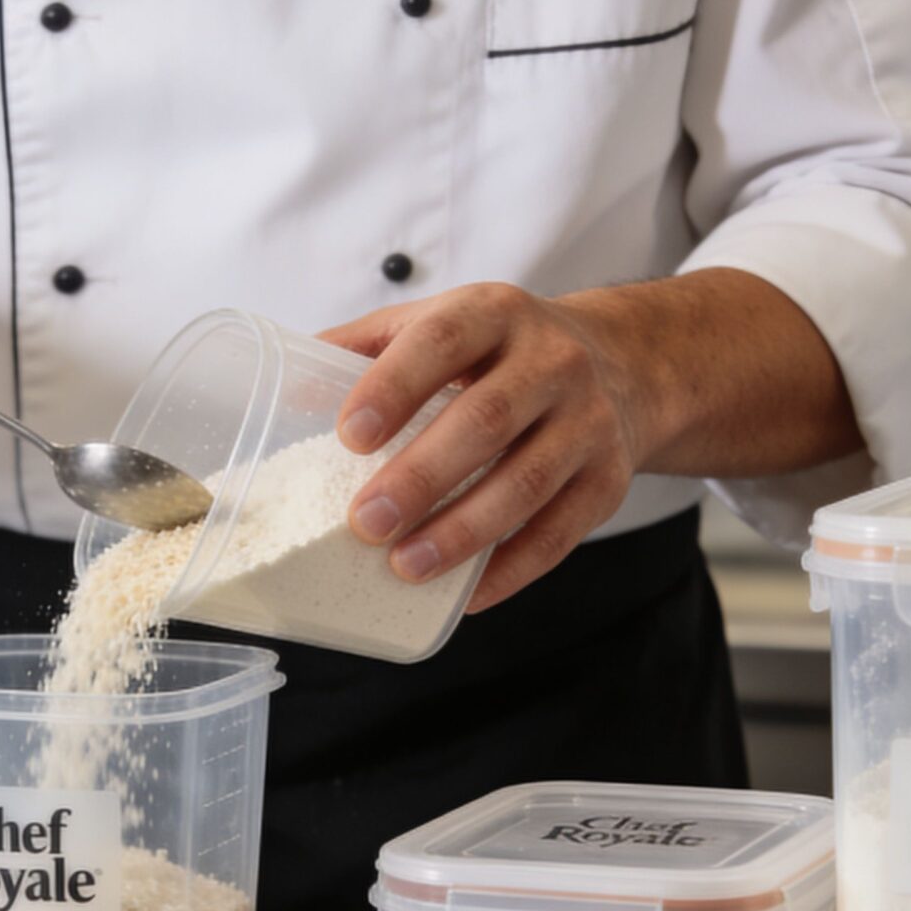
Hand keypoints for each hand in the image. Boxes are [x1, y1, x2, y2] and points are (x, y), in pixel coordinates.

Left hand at [321, 283, 643, 612]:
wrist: (622, 364)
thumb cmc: (502, 352)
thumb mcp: (444, 323)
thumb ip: (369, 348)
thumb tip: (287, 392)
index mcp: (495, 314)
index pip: (444, 339)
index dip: (395, 386)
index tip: (349, 435)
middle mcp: (552, 361)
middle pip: (486, 420)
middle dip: (421, 476)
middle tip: (363, 522)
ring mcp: (588, 422)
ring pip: (527, 482)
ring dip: (463, 532)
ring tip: (405, 566)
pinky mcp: (608, 480)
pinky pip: (561, 533)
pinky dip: (512, 570)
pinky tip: (466, 595)